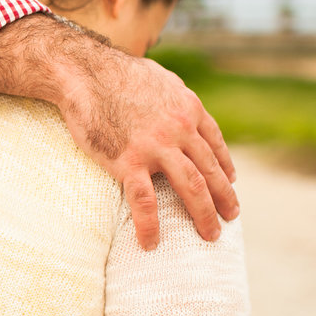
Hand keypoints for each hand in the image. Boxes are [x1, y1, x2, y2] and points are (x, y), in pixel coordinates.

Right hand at [58, 49, 236, 247]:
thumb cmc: (115, 72)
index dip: (225, 165)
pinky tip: (151, 243)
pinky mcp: (128, 162)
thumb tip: (177, 102)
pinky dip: (150, 226)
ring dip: (204, 214)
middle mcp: (179, 129)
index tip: (230, 181)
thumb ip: (173, 95)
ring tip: (211, 235)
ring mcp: (156, 147)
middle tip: (231, 217)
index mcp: (188, 108)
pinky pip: (145, 201)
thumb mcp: (159, 77)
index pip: (214, 143)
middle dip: (224, 197)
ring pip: (191, 187)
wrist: (84, 72)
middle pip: (209, 170)